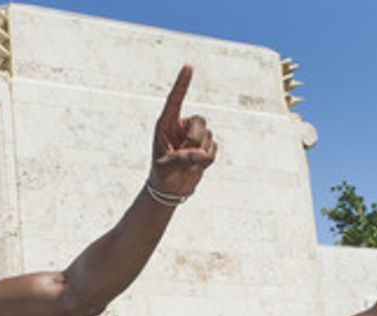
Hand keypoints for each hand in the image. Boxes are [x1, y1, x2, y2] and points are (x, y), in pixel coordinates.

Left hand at [149, 65, 216, 197]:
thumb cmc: (162, 174)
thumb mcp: (166, 166)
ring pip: (208, 135)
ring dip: (200, 152)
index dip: (182, 83)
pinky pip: (214, 147)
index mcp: (166, 124)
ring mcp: (194, 135)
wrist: (170, 188)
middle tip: (184, 156)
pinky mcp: (205, 146)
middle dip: (194, 139)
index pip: (175, 100)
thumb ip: (181, 158)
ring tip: (187, 163)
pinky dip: (208, 159)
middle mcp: (181, 126)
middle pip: (199, 121)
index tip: (189, 67)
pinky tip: (197, 165)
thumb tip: (200, 154)